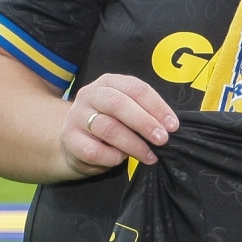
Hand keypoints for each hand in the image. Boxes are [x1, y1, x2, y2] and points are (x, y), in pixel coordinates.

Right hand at [60, 74, 178, 176]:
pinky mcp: (69, 138)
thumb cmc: (109, 125)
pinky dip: (113, 157)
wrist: (74, 143)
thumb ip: (144, 114)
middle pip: (119, 104)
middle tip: (162, 139)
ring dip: (134, 144)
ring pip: (108, 128)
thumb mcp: (126, 113)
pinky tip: (121, 159)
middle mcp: (91, 94)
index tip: (172, 125)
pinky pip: (95, 151)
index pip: (136, 88)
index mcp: (109, 82)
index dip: (157, 107)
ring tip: (149, 155)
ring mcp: (77, 115)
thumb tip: (169, 128)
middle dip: (145, 123)